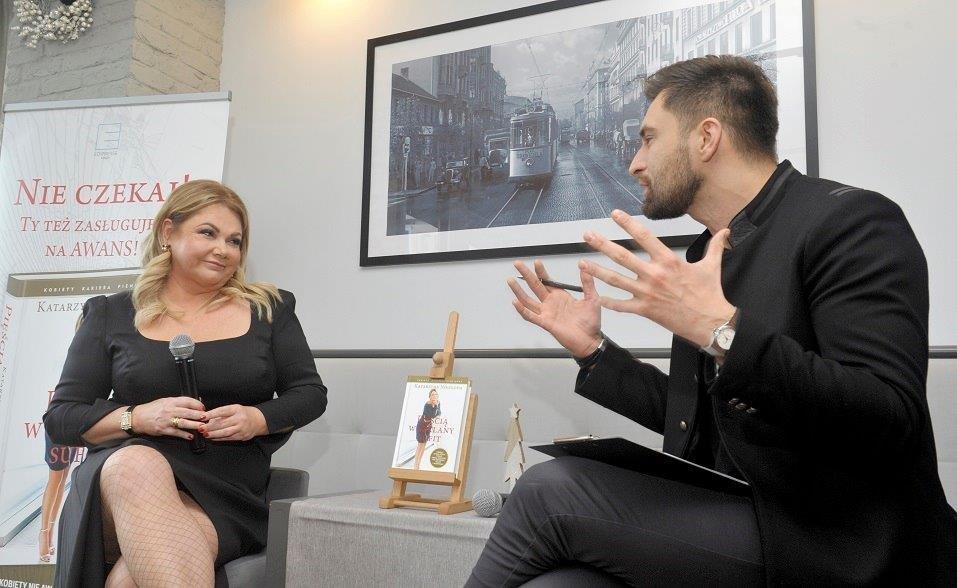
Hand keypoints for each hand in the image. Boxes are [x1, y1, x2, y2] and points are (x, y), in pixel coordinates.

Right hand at [133, 396, 205, 439]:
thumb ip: (178, 402)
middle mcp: (169, 410)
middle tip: (207, 418)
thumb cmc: (153, 409)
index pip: (187, 401)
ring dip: (194, 425)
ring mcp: (166, 420)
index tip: (203, 408)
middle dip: (199, 415)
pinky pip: (176, 433)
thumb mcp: (165, 401)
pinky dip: (184, 435)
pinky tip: (191, 436)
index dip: (198, 404)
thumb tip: (194, 403)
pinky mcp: (163, 430)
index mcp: (171, 401)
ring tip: (202, 427)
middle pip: (187, 412)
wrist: (137, 417)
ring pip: (183, 422)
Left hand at [199, 405, 266, 441]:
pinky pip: (228, 438)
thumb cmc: (244, 413)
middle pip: (222, 423)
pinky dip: (219, 438)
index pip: (222, 411)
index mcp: (236, 409)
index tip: (202, 416)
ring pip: (225, 432)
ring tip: (205, 434)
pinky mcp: (242, 437)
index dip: (211, 414)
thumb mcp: (234, 409)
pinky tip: (212, 437)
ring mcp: (241, 429)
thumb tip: (208, 419)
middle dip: (210, 427)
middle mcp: (239, 419)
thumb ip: (222, 413)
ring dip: (213, 434)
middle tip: (200, 428)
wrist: (259, 420)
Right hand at [508, 259, 601, 357]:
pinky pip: (530, 316)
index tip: (536, 262)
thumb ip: (587, 282)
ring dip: (518, 290)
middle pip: (534, 286)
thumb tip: (584, 266)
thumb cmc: (591, 322)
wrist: (590, 340)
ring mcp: (546, 313)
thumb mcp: (592, 298)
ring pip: (528, 300)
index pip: (547, 281)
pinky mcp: (545, 323)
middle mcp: (551, 303)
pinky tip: (515, 302)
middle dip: (526, 274)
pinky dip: (522, 310)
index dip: (541, 272)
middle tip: (517, 264)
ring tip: (510, 280)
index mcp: (560, 296)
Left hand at [580, 210, 735, 347]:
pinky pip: (622, 306)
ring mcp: (647, 293)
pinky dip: (608, 302)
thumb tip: (725, 232)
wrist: (710, 322)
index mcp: (669, 261)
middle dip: (602, 244)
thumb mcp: (712, 266)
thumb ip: (715, 246)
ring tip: (581, 263)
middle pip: (622, 256)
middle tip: (587, 235)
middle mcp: (654, 275)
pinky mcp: (645, 310)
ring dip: (597, 271)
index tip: (614, 214)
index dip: (628, 223)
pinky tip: (595, 297)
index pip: (644, 237)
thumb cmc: (710, 294)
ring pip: (616, 280)